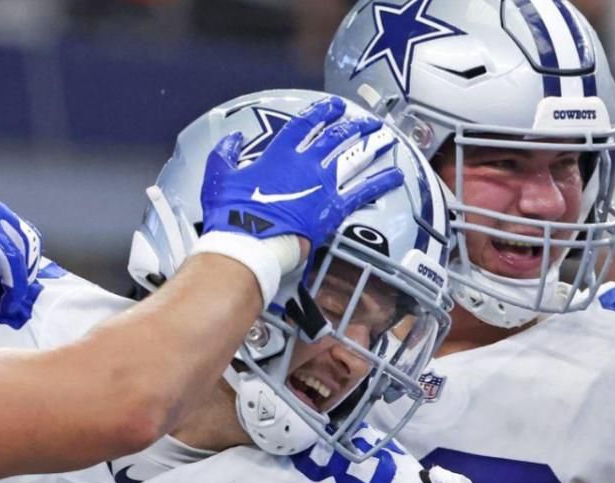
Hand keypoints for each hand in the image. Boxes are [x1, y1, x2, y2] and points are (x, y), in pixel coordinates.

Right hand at [199, 96, 401, 256]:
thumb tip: (233, 138)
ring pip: (354, 158)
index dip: (321, 112)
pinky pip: (363, 192)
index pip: (305, 125)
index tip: (334, 105)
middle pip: (336, 137)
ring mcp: (322, 186)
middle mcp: (306, 164)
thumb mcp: (217, 177)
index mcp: (279, 155)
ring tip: (386, 137)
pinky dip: (382, 182)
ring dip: (371, 146)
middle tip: (366, 120)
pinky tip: (397, 175)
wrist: (249, 244)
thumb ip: (226, 154)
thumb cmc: (231, 215)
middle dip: (353, 125)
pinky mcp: (333, 209)